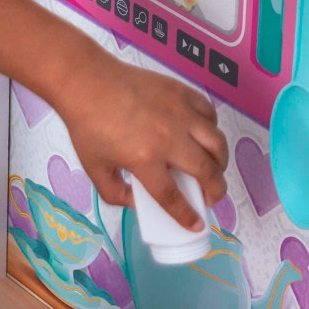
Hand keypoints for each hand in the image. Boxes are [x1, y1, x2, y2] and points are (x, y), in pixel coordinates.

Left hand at [56, 52, 228, 229]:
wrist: (87, 83)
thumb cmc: (88, 126)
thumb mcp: (95, 170)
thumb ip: (116, 194)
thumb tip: (139, 203)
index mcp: (144, 159)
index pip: (172, 196)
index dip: (187, 215)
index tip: (197, 224)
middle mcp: (169, 137)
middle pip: (205, 171)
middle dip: (215, 191)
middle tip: (211, 197)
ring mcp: (180, 112)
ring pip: (216, 143)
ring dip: (220, 162)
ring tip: (214, 170)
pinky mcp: (183, 93)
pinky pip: (210, 115)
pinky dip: (212, 130)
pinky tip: (204, 138)